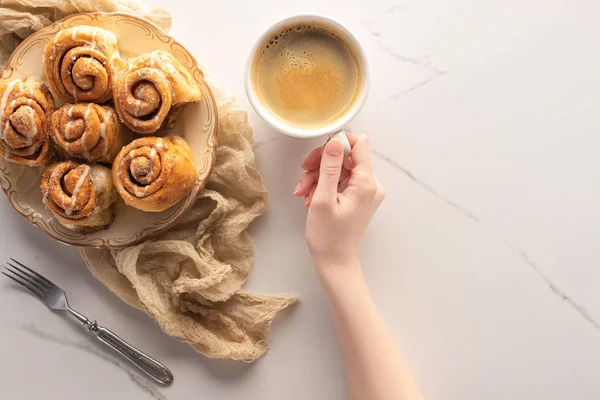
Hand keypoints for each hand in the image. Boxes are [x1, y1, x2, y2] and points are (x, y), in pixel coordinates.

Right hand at [294, 134, 384, 275]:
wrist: (335, 263)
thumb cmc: (328, 237)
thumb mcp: (323, 199)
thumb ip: (329, 168)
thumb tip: (334, 141)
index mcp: (366, 183)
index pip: (360, 144)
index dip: (337, 144)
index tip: (318, 155)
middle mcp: (371, 185)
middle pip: (346, 156)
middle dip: (321, 164)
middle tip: (304, 177)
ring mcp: (365, 192)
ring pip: (339, 169)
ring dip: (318, 177)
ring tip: (304, 193)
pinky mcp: (358, 198)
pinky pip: (340, 181)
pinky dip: (324, 186)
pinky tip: (312, 198)